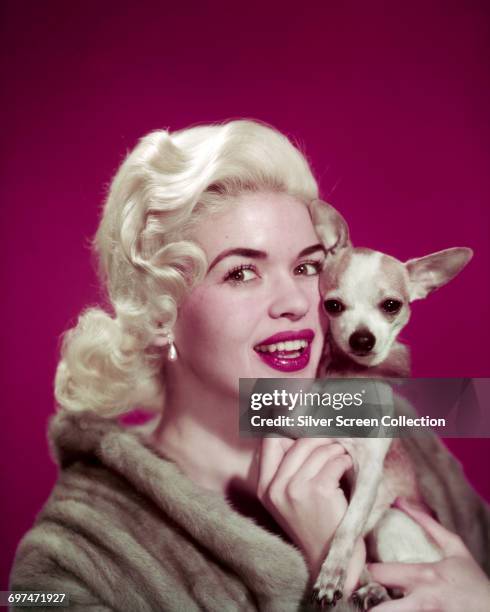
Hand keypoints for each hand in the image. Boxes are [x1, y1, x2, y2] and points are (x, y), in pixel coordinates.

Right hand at [256, 437, 363, 590]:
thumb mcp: (287, 499)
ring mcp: (296, 490)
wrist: (328, 559)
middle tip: (333, 439)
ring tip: (342, 455)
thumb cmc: (312, 523)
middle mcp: (276, 487)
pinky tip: (347, 466)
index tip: (305, 426)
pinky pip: (334, 462)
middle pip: (298, 442)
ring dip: (335, 449)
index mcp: (265, 487)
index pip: (269, 440)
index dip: (287, 428)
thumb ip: (286, 470)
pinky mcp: (319, 492)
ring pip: (318, 450)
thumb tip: (298, 430)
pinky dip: (344, 460)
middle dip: (320, 437)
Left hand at [369, 497, 489, 610]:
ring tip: (371, 607)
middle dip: (365, 601)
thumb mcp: (455, 549)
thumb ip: (427, 524)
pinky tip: (392, 610)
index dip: (365, 572)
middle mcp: (421, 601)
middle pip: (379, 608)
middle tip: (359, 595)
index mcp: (423, 576)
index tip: (359, 571)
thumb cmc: (474, 582)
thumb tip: (400, 501)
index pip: (379, 573)